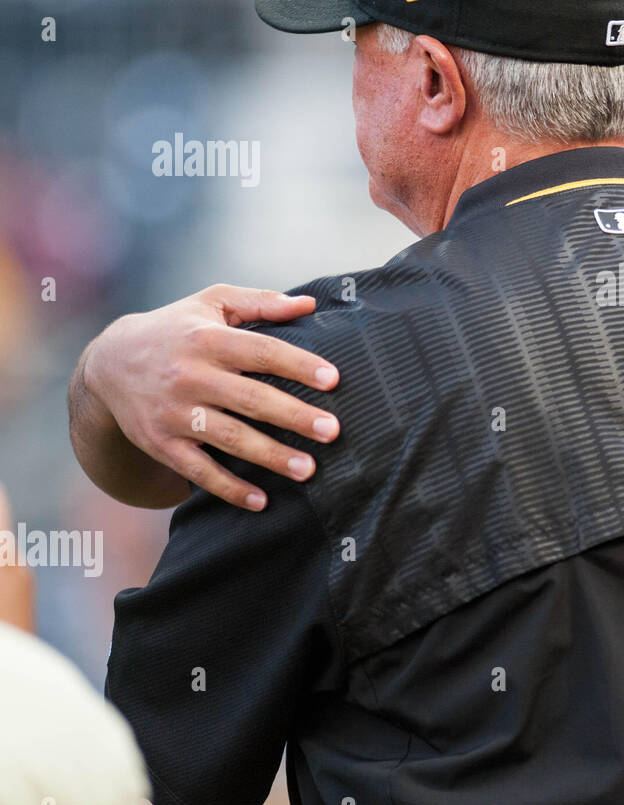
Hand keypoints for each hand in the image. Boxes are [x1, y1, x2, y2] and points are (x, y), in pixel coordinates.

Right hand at [78, 284, 340, 510]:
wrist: (109, 363)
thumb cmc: (177, 329)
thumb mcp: (212, 303)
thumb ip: (261, 302)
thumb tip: (309, 304)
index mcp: (208, 339)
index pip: (260, 351)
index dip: (297, 364)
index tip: (333, 379)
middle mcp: (190, 376)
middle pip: (250, 398)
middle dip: (293, 416)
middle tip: (332, 430)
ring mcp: (174, 413)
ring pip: (229, 438)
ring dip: (271, 456)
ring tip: (309, 469)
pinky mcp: (161, 443)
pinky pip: (198, 471)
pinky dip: (229, 489)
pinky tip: (262, 501)